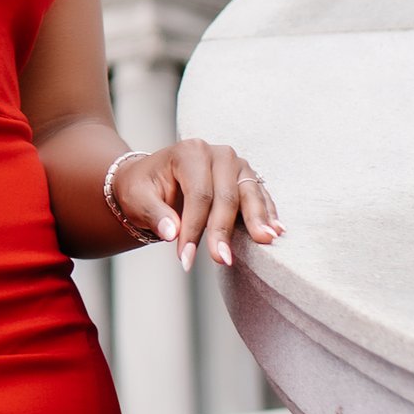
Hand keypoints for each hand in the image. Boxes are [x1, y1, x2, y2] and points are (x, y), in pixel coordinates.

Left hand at [106, 138, 281, 270]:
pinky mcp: (246, 178)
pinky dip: (267, 214)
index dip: (194, 228)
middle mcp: (218, 154)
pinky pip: (260, 196)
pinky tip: (276, 230)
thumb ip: (154, 214)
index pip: (199, 195)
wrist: (150, 180)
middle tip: (221, 260)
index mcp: (190, 152)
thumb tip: (172, 232)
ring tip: (266, 240)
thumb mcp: (137, 199)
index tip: (186, 258)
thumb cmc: (142, 188)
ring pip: (250, 194)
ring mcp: (236, 165)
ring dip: (257, 220)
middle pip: (227, 196)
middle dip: (223, 231)